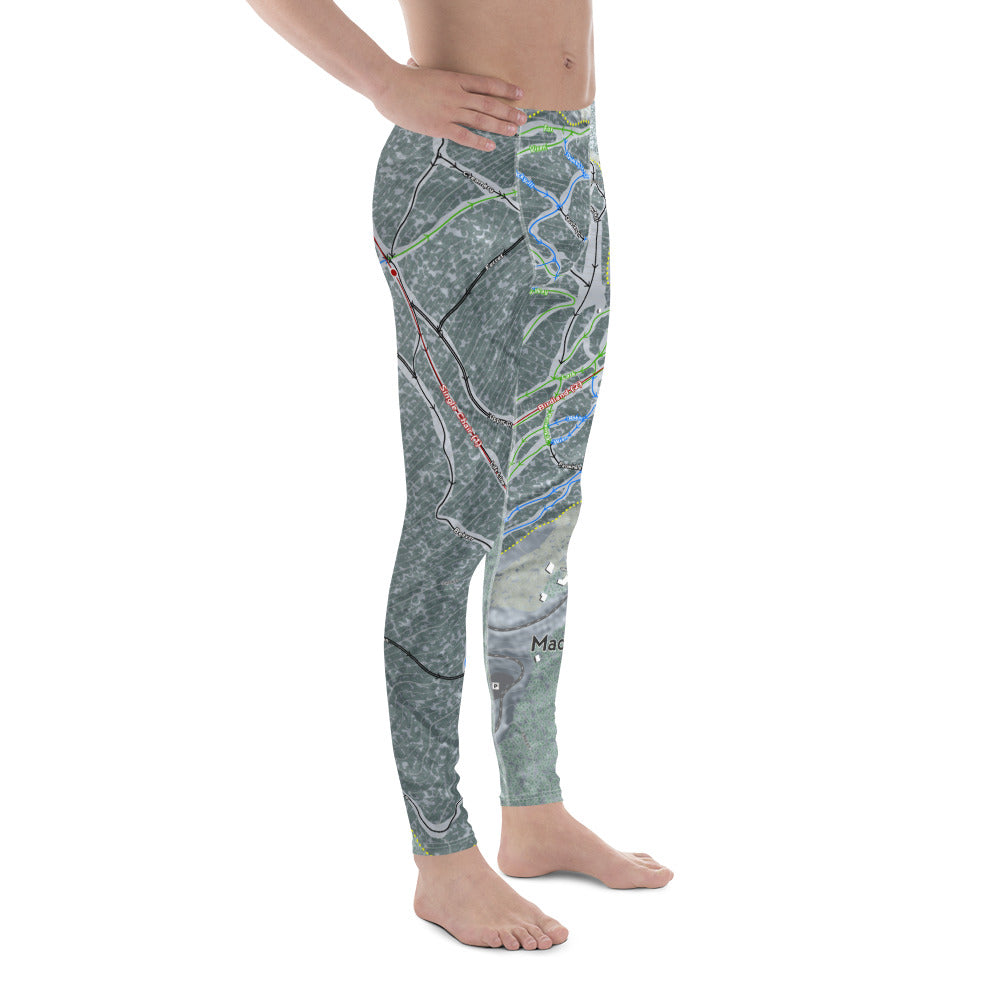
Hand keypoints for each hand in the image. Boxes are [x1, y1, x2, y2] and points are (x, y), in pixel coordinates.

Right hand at [372, 56, 526, 150]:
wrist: (388, 85)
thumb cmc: (400, 78)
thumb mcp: (418, 71)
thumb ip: (423, 71)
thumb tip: (412, 63)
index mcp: (454, 79)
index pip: (487, 84)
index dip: (506, 89)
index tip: (520, 94)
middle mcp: (456, 94)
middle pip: (489, 103)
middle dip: (508, 111)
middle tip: (523, 118)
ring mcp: (449, 111)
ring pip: (481, 119)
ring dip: (500, 126)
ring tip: (514, 131)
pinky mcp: (439, 126)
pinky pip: (464, 136)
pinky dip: (479, 141)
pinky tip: (491, 145)